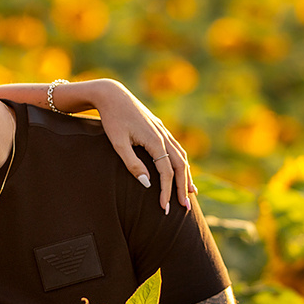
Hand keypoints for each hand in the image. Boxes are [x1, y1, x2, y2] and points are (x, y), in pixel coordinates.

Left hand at [69, 79, 194, 211]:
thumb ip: (132, 164)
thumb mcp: (118, 144)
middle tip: (185, 208)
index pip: (166, 172)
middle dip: (183, 188)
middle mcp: (163, 136)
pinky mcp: (159, 129)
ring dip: (186, 176)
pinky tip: (182, 171)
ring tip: (190, 193)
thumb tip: (148, 184)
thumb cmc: (112, 120)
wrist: (112, 95)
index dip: (166, 191)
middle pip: (180, 166)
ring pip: (182, 157)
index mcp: (155, 141)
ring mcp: (163, 131)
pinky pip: (177, 149)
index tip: (164, 208)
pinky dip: (182, 163)